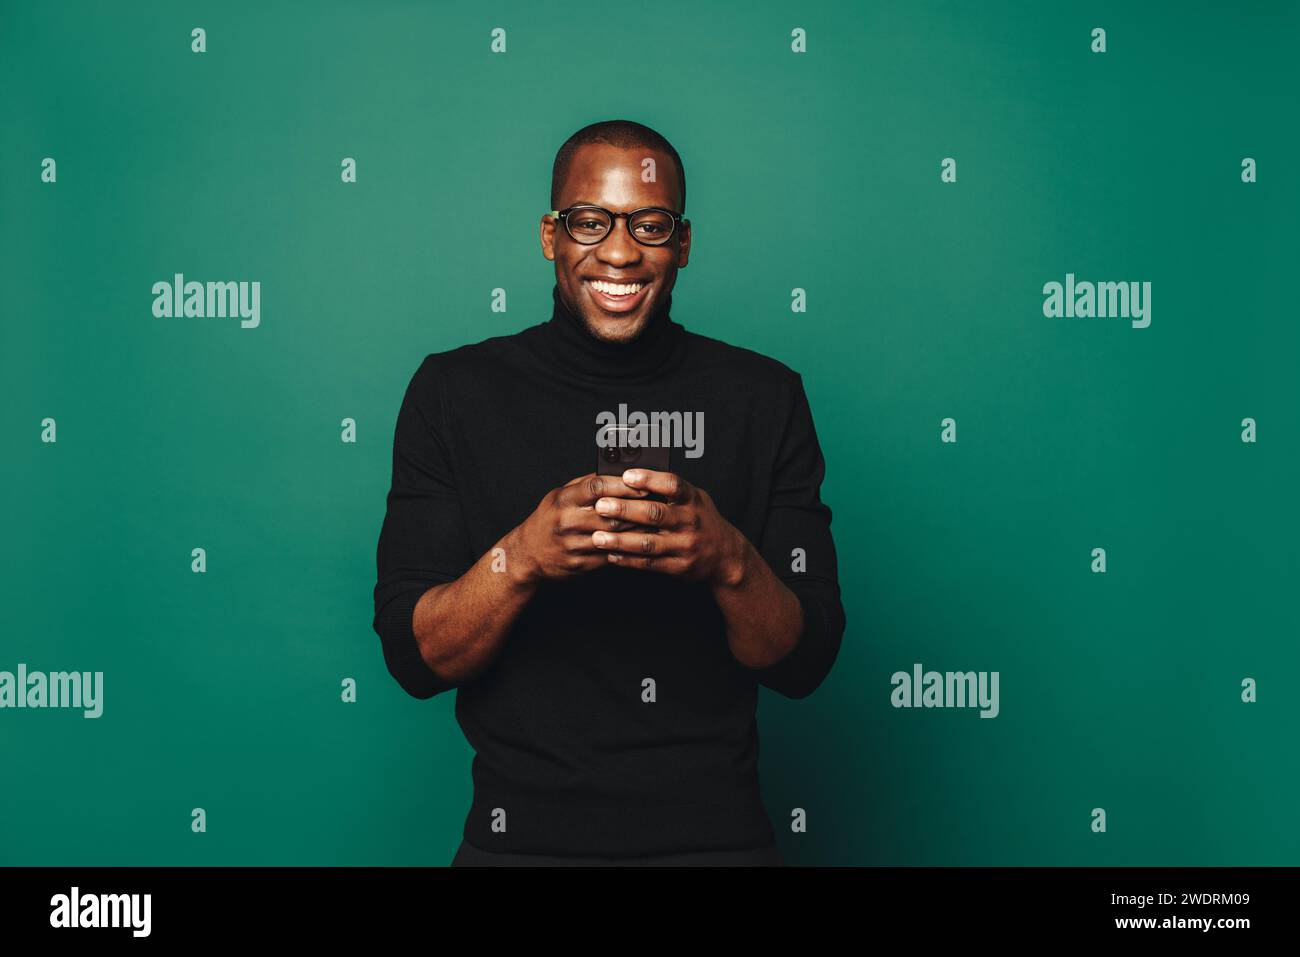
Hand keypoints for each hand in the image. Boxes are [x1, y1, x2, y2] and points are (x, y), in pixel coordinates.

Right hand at [506, 472, 651, 585]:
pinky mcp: (579, 563)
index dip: (622, 485)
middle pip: (609, 513)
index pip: (597, 487)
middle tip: (660, 504)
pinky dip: (628, 549)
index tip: (644, 484)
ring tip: (657, 524)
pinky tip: (642, 544)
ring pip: (613, 536)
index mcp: (564, 500)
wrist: (528, 554)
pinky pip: (609, 556)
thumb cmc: (549, 519)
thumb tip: (615, 471)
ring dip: (637, 530)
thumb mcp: (560, 495)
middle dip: (637, 508)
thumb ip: (585, 484)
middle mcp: (567, 521)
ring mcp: (573, 544)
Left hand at [588, 468, 749, 585]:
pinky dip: (628, 560)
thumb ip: (670, 490)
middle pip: (654, 514)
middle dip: (625, 510)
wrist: (725, 555)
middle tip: (600, 506)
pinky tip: (611, 555)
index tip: (626, 476)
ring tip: (598, 537)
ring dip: (620, 540)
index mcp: (692, 500)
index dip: (649, 479)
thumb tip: (633, 475)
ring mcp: (684, 546)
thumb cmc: (701, 519)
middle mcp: (689, 522)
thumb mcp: (694, 498)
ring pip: (648, 543)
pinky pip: (649, 563)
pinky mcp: (678, 566)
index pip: (672, 485)